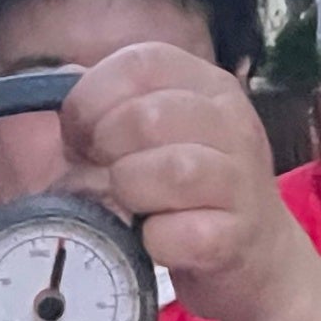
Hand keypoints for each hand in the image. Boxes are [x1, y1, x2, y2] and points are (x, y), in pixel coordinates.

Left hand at [60, 42, 312, 320]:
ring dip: (130, 191)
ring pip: (170, 170)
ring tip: (134, 205)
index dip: (92, 97)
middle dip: (106, 149)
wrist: (258, 257)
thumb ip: (117, 109)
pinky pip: (175, 234)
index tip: (80, 135)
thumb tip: (63, 97)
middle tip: (107, 174)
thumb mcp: (165, 134)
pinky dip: (152, 242)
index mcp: (208, 87)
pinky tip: (156, 240)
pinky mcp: (236, 237)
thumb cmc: (194, 191)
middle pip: (146, 117)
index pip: (141, 63)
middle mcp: (232, 124)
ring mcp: (240, 180)